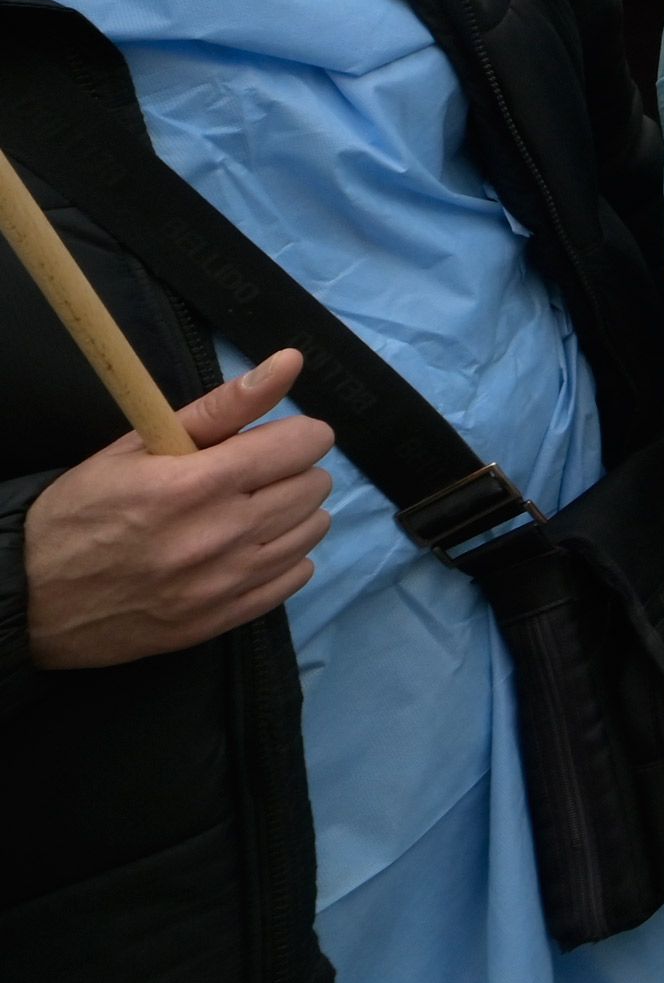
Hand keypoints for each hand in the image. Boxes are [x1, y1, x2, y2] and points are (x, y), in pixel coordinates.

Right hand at [21, 349, 335, 670]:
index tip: (270, 438)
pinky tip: (249, 548)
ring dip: (293, 512)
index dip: (294, 433)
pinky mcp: (221, 620)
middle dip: (292, 469)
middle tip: (252, 474)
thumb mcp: (137, 445)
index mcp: (197, 483)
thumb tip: (290, 361)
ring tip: (250, 509)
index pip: (303, 444)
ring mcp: (224, 583)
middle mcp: (220, 535)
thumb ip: (223, 405)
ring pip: (311, 531)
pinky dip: (283, 557)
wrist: (31, 597)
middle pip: (314, 486)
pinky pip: (295, 577)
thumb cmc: (81, 511)